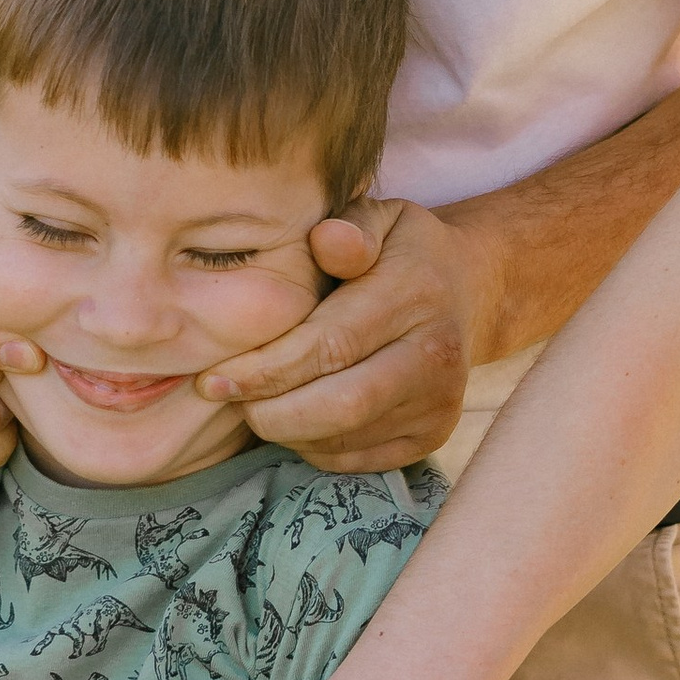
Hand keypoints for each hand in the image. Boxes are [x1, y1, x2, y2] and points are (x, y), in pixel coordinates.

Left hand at [196, 199, 499, 472]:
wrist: (467, 292)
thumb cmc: (399, 251)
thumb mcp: (380, 219)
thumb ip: (350, 227)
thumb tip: (327, 241)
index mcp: (416, 295)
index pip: (329, 346)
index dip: (265, 369)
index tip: (213, 378)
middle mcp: (436, 357)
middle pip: (338, 407)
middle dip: (268, 410)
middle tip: (225, 395)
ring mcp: (438, 405)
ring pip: (340, 441)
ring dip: (283, 428)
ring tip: (255, 399)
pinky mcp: (430, 438)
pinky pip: (352, 460)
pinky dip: (309, 444)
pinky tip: (293, 414)